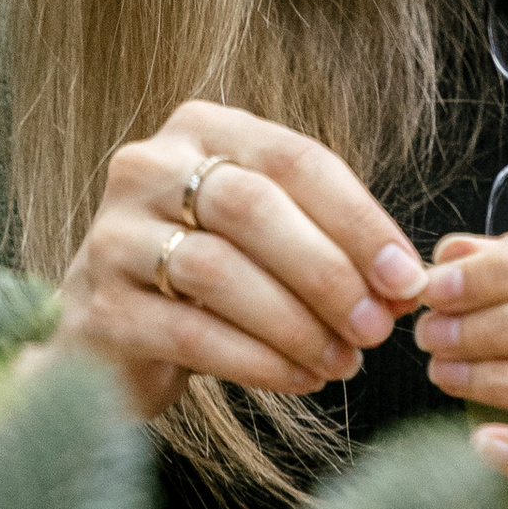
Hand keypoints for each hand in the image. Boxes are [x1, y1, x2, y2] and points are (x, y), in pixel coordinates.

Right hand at [54, 103, 428, 422]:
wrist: (109, 340)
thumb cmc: (208, 281)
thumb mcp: (267, 238)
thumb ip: (329, 242)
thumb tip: (406, 283)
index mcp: (201, 129)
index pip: (295, 159)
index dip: (360, 221)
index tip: (407, 279)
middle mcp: (147, 167)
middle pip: (253, 208)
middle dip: (328, 272)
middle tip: (378, 328)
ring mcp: (113, 236)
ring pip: (219, 272)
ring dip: (297, 324)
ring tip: (344, 362)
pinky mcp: (100, 308)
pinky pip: (189, 332)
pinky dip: (257, 360)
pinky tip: (299, 378)